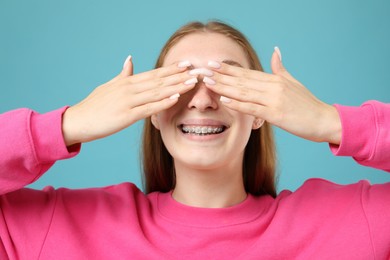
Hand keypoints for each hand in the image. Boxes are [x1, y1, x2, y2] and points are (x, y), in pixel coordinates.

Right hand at [62, 57, 196, 145]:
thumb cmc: (95, 105)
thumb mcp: (109, 85)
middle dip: (179, 76)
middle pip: (159, 81)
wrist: (79, 120)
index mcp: (127, 82)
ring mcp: (128, 101)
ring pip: (157, 93)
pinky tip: (175, 98)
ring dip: (176, 87)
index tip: (187, 64)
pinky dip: (162, 103)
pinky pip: (148, 108)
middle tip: (197, 71)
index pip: (154, 74)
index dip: (171, 69)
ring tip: (192, 83)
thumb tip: (130, 59)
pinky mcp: (126, 116)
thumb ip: (123, 73)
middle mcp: (129, 88)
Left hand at [204, 48, 341, 143]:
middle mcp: (273, 86)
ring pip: (244, 92)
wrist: (324, 120)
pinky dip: (237, 103)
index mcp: (275, 79)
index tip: (213, 64)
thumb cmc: (307, 103)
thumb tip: (275, 51)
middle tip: (204, 71)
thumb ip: (280, 68)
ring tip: (209, 83)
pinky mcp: (276, 114)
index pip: (247, 72)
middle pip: (242, 80)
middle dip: (221, 76)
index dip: (229, 68)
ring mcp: (274, 100)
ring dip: (224, 87)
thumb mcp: (293, 82)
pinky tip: (224, 99)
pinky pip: (252, 108)